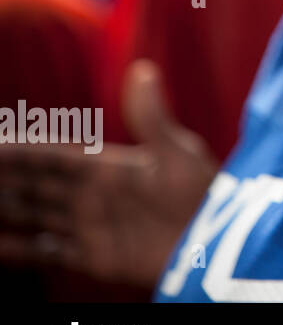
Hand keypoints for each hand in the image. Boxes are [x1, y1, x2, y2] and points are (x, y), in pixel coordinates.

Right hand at [0, 59, 218, 287]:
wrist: (218, 242)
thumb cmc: (201, 193)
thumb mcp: (176, 152)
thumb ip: (151, 116)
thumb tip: (142, 68)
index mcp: (106, 166)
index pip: (48, 155)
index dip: (17, 149)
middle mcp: (92, 194)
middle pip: (33, 183)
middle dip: (4, 176)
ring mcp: (91, 225)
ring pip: (34, 213)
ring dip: (6, 208)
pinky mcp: (96, 256)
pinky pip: (49, 253)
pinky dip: (22, 251)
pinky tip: (0, 245)